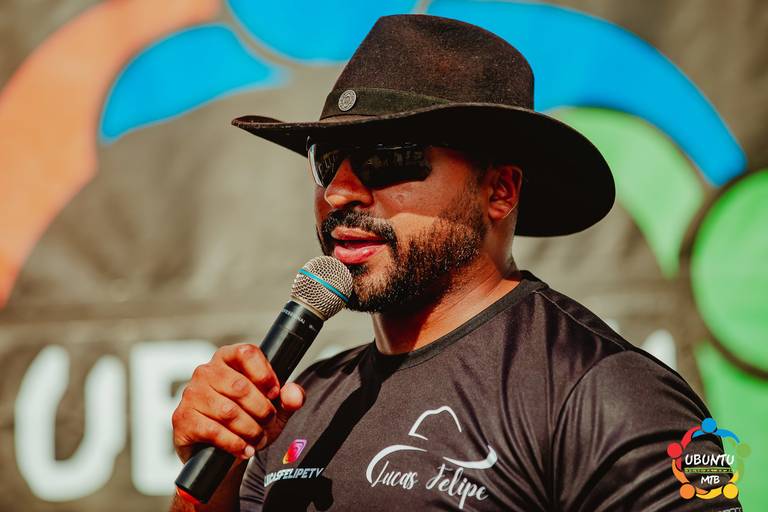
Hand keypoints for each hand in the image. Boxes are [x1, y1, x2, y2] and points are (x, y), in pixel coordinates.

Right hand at [171, 343, 304, 462]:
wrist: (220, 451)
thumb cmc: (249, 419)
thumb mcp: (275, 407)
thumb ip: (290, 397)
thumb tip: (294, 395)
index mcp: (227, 358)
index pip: (246, 352)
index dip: (265, 373)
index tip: (275, 393)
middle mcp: (205, 371)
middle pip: (240, 386)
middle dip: (262, 409)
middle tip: (268, 422)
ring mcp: (191, 394)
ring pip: (228, 411)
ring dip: (250, 429)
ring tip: (258, 438)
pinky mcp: (182, 419)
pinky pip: (213, 431)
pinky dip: (235, 443)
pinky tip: (245, 449)